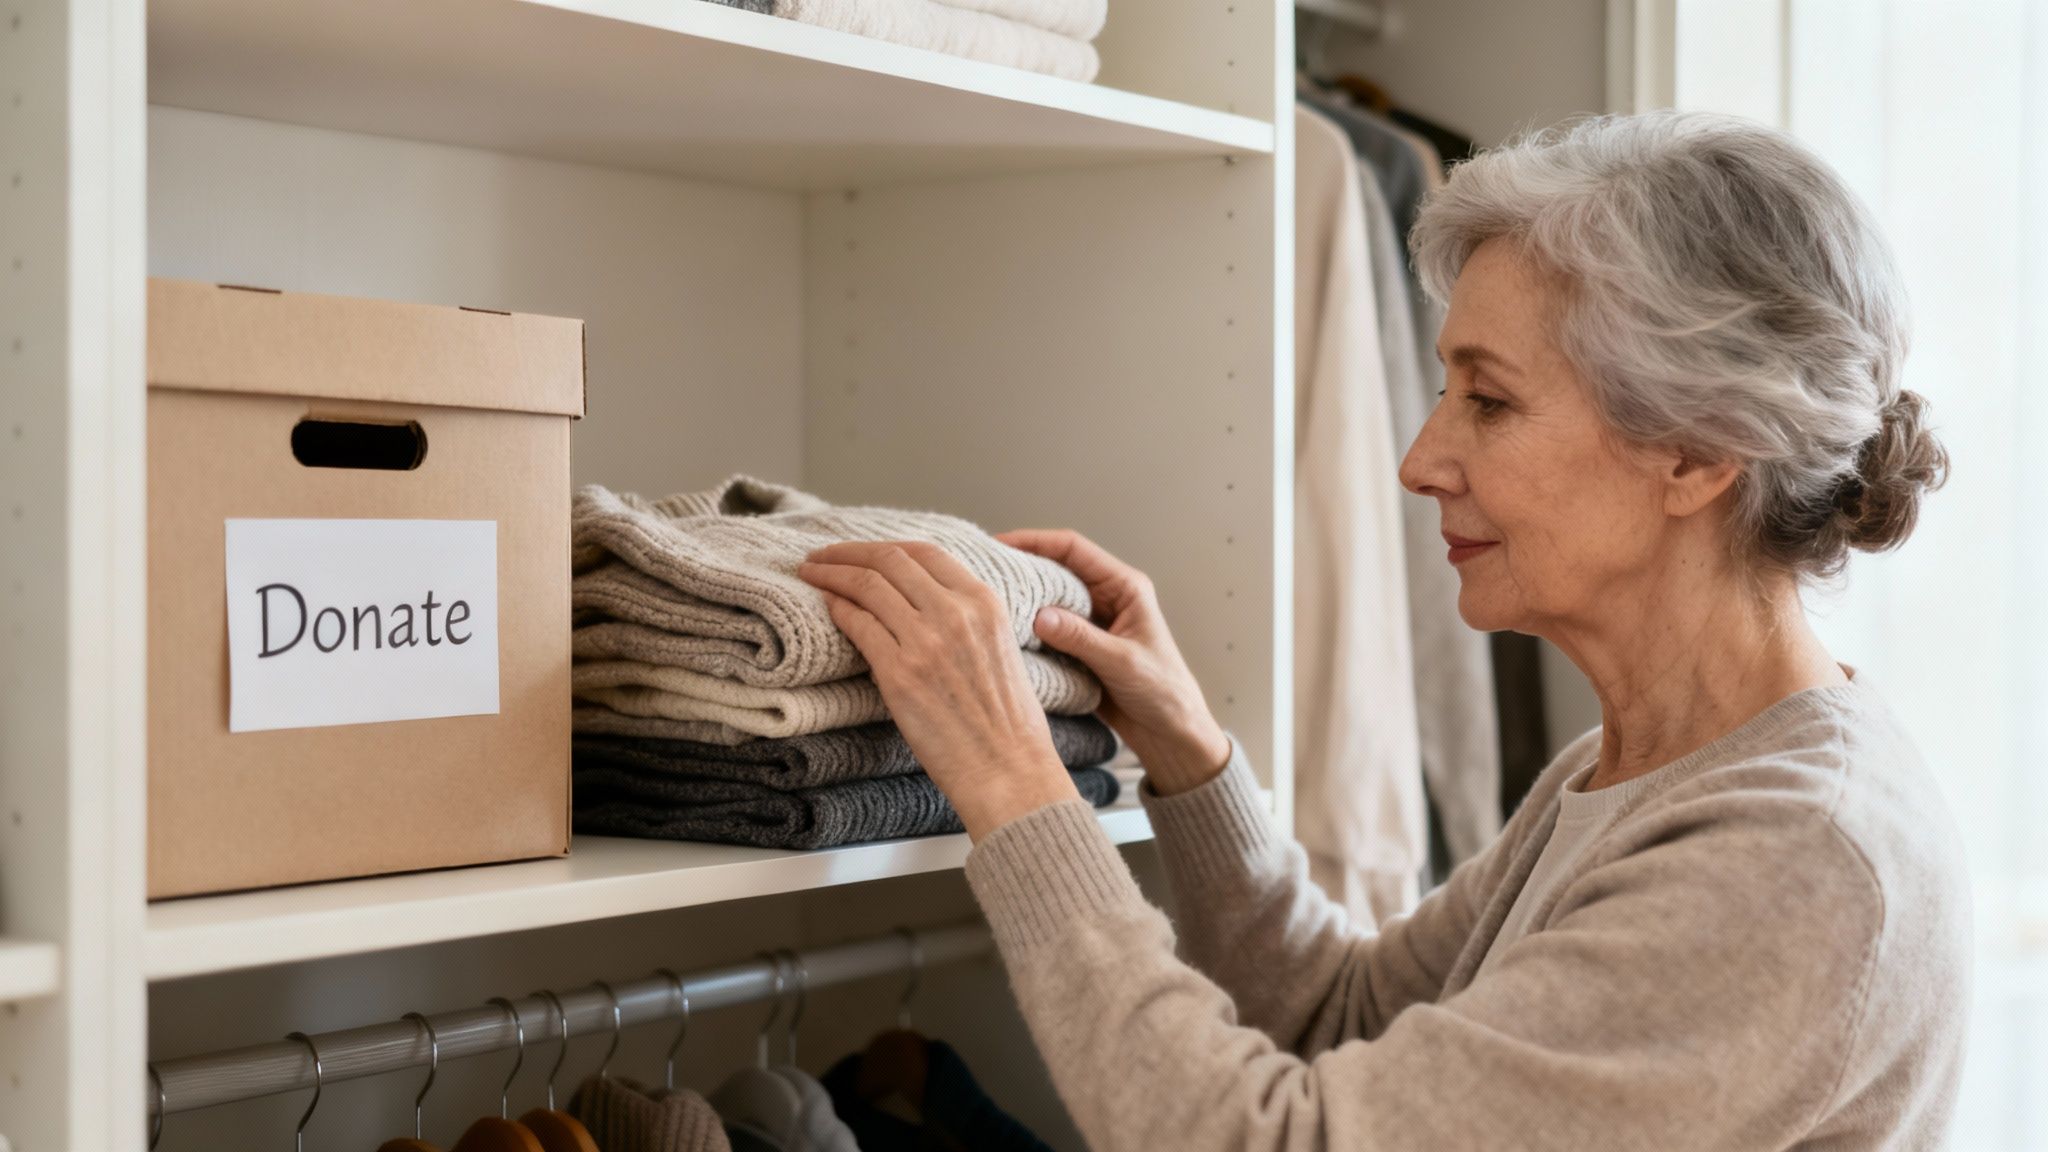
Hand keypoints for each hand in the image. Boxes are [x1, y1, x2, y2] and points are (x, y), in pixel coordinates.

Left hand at [797, 541, 1078, 839]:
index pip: (924, 552)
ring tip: (810, 575)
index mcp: (985, 602)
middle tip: (821, 556)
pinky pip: (858, 625)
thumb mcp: (999, 647)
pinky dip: (837, 610)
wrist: (1008, 769)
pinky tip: (827, 608)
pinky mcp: (901, 674)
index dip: (882, 546)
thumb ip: (966, 616)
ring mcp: (926, 642)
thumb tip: (917, 600)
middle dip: (847, 552)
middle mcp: (956, 613)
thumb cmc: (1007, 721)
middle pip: (889, 560)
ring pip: (867, 586)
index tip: (858, 551)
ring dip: (831, 575)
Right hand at [997, 529, 1230, 795]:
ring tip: (985, 600)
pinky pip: (1048, 631)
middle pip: (1056, 570)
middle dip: (1021, 568)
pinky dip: (1027, 630)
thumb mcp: (1122, 662)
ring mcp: (1091, 623)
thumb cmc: (1164, 693)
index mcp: (1125, 588)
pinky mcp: (1080, 648)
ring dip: (1021, 600)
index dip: (1035, 541)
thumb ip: (1081, 638)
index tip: (1000, 544)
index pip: (1074, 549)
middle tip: (982, 571)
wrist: (1172, 734)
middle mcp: (1107, 599)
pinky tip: (1003, 634)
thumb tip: (1039, 616)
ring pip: (1048, 600)